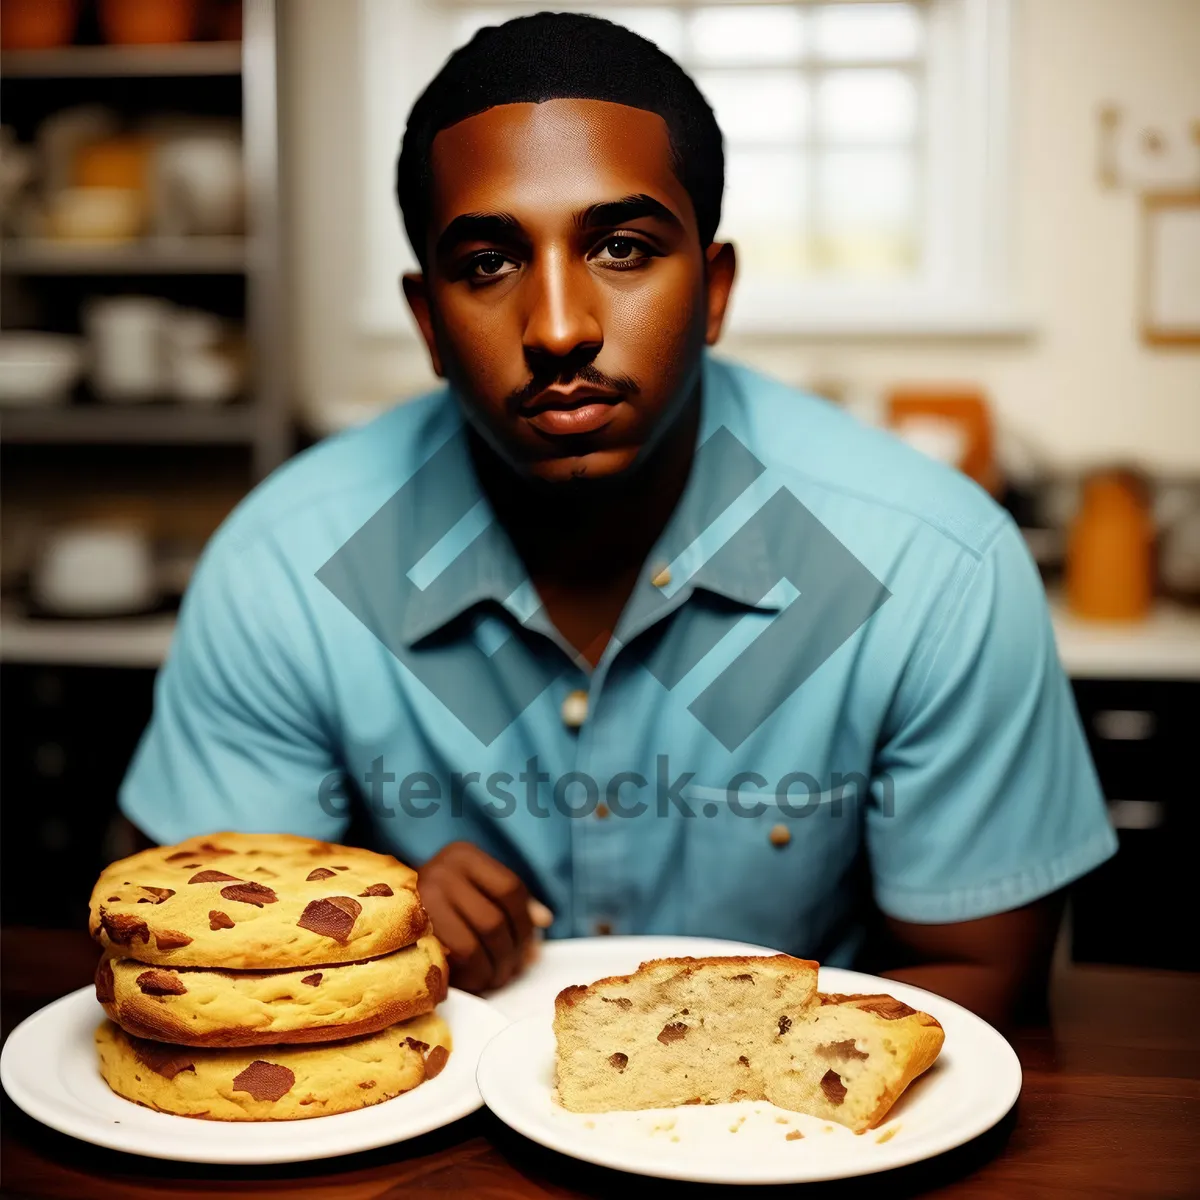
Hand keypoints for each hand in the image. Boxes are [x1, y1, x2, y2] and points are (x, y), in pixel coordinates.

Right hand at [417, 841, 552, 992]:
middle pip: (496, 919)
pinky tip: (478, 980)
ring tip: (498, 978)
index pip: (510, 888)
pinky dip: (476, 974)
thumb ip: (511, 903)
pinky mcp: (414, 929)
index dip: (526, 922)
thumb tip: (545, 921)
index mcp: (462, 855)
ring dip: (496, 968)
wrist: (383, 911)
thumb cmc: (440, 904)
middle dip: (512, 953)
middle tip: (515, 970)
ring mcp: (424, 898)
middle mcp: (442, 870)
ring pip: (479, 940)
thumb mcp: (475, 890)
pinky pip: (459, 955)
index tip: (531, 946)